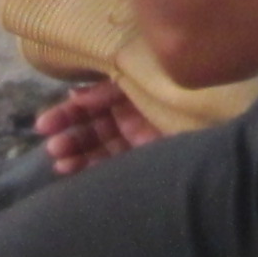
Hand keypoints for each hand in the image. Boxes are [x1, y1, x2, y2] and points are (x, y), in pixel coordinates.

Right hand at [35, 79, 165, 173]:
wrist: (214, 118)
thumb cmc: (177, 93)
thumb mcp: (137, 84)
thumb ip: (106, 91)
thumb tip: (73, 96)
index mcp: (128, 92)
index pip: (88, 103)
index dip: (66, 115)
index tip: (43, 126)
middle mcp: (130, 115)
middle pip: (91, 127)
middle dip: (70, 137)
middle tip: (53, 148)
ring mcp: (137, 138)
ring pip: (97, 148)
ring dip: (75, 154)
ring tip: (59, 162)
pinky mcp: (145, 159)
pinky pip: (112, 165)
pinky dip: (91, 168)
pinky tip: (73, 171)